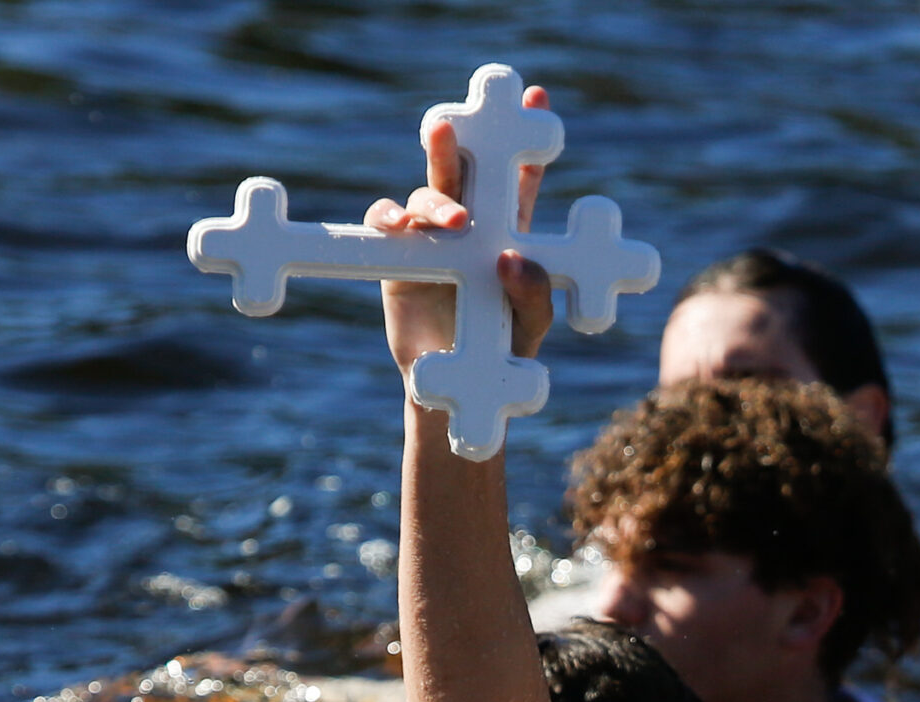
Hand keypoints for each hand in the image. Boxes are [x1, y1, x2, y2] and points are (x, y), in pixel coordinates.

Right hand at [368, 86, 557, 382]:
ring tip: (455, 221)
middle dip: (458, 143)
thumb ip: (534, 295)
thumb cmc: (503, 352)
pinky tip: (401, 227)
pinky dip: (389, 219)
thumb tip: (510, 258)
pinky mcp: (396, 256)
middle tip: (450, 127)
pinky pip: (385, 223)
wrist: (457, 386)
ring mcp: (429, 236)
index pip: (519, 179)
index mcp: (509, 230)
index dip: (525, 141)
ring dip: (436, 199)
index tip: (535, 98)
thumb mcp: (531, 326)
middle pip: (464, 170)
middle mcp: (468, 224)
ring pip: (426, 193)